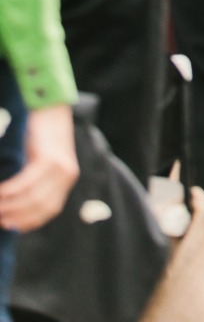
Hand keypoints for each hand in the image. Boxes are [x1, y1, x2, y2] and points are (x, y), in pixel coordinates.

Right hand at [0, 105, 77, 231]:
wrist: (50, 104)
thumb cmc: (42, 133)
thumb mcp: (43, 160)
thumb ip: (37, 181)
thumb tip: (16, 205)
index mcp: (67, 178)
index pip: (49, 210)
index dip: (28, 221)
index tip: (9, 226)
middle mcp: (67, 175)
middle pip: (39, 206)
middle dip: (15, 215)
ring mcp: (60, 167)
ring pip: (31, 197)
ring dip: (9, 205)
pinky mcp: (49, 158)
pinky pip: (26, 182)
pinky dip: (10, 190)